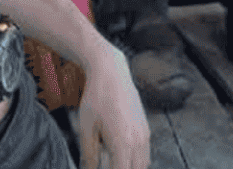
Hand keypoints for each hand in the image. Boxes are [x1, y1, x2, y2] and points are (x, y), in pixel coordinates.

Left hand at [77, 42, 151, 168]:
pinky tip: (121, 157)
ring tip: (113, 163)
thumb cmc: (96, 98)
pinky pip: (145, 153)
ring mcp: (145, 134)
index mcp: (123, 143)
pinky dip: (135, 161)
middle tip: (107, 166)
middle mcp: (138, 141)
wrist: (111, 73)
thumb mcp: (86, 128)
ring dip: (130, 168)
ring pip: (143, 165)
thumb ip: (89, 155)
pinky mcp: (146, 128)